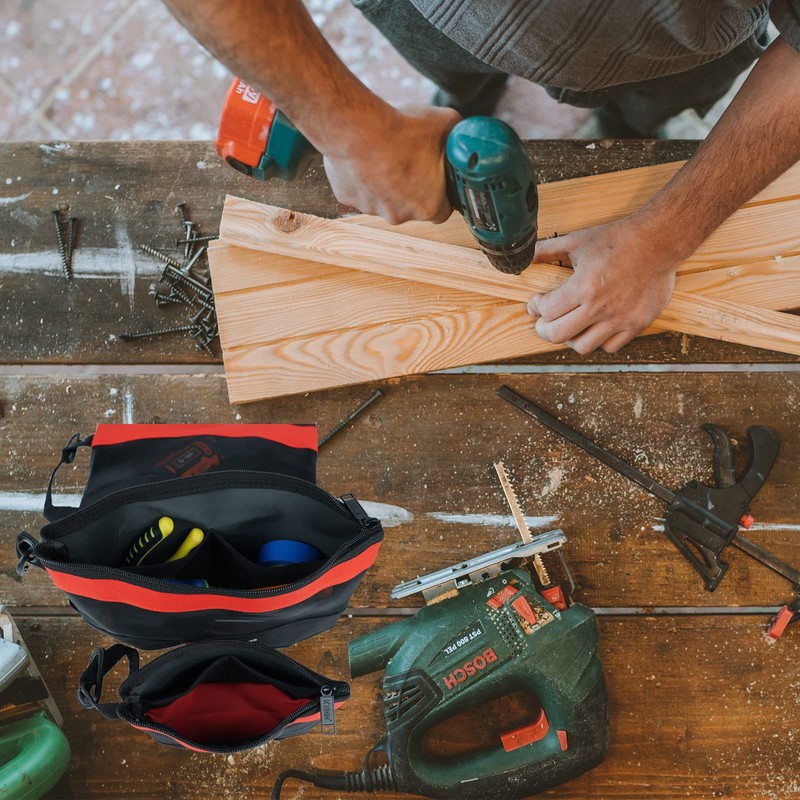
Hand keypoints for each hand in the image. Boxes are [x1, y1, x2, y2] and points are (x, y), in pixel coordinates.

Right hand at [323, 105, 460, 224]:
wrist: (358, 128)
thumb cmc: (401, 131)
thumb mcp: (444, 124)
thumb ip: (455, 136)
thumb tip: (459, 134)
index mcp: (429, 207)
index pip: (442, 210)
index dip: (441, 194)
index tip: (438, 179)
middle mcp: (400, 215)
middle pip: (412, 205)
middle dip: (412, 187)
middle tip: (409, 160)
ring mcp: (372, 209)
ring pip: (384, 198)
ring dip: (386, 182)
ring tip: (385, 155)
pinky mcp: (348, 198)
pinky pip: (360, 189)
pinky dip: (363, 177)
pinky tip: (365, 156)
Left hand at [527, 218, 681, 353]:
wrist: (659, 241)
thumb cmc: (619, 240)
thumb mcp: (578, 241)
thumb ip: (548, 250)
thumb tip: (526, 255)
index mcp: (584, 287)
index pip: (547, 310)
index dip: (535, 308)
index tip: (536, 304)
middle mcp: (601, 307)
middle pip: (558, 335)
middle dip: (543, 329)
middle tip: (542, 323)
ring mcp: (620, 319)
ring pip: (582, 346)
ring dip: (569, 339)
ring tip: (567, 327)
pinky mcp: (637, 324)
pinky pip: (610, 347)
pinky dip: (598, 341)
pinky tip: (593, 328)